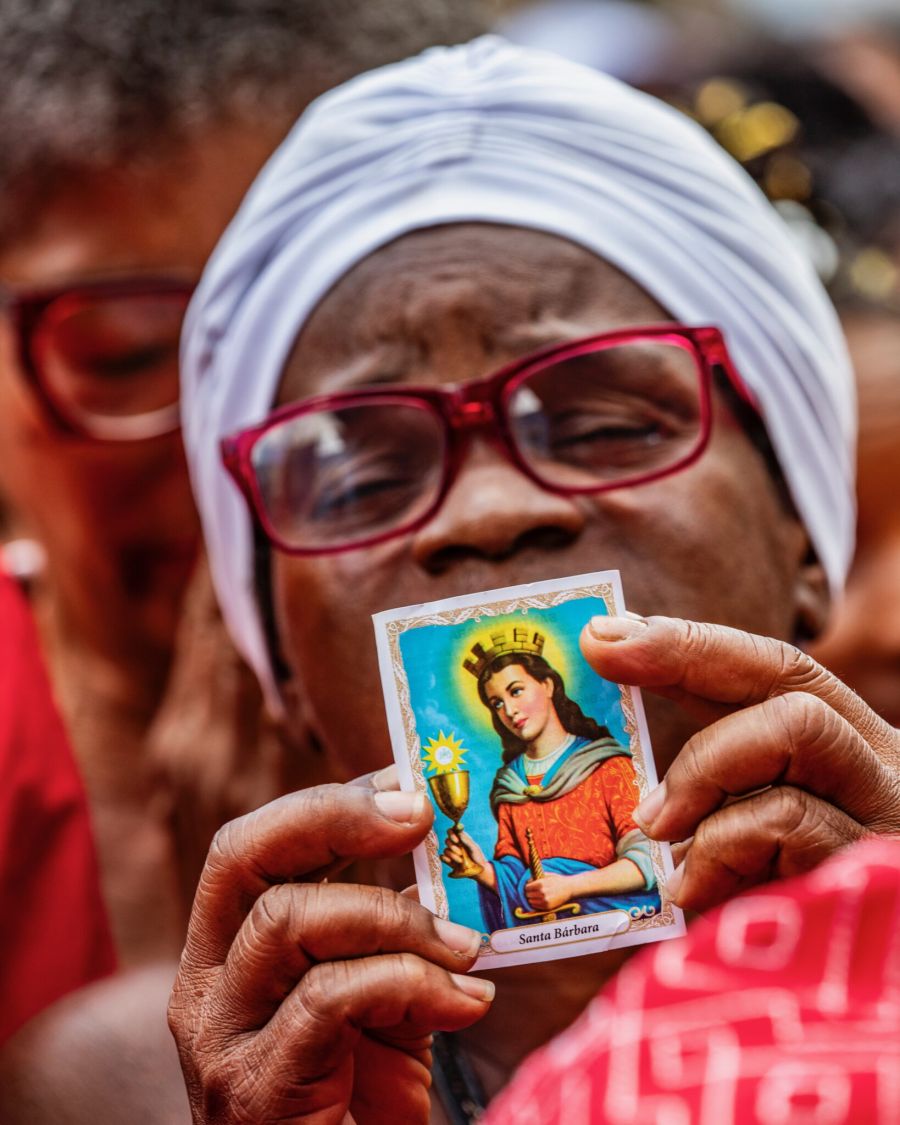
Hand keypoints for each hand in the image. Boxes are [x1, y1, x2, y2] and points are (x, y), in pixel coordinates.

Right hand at [168, 772, 493, 1123]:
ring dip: (397, 919)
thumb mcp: (375, 1002)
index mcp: (224, 950)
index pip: (252, 844)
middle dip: (333, 817)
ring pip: (290, 920)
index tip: (404, 781)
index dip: (328, 801)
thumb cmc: (353, 1100)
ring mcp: (221, 1037)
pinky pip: (331, 998)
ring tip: (465, 950)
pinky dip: (412, 985)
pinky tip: (465, 1004)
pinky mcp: (256, 1088)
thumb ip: (392, 940)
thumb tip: (445, 870)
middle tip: (417, 813)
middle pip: (242, 855)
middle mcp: (205, 984)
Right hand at [440, 827, 488, 874]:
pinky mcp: (448, 861)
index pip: (452, 831)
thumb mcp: (474, 848)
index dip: (451, 833)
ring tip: (461, 860)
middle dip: (452, 846)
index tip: (456, 840)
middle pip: (447, 840)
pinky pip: (442, 857)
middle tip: (460, 852)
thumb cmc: (477, 857)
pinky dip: (445, 859)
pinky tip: (452, 862)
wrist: (477, 871)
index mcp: (461, 838)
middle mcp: (455, 845)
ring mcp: (451, 853)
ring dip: (453, 855)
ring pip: (445, 850)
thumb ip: (466, 840)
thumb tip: (459, 832)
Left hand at [524, 874, 574, 911]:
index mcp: (540, 884)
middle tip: (533, 892)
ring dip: (532, 899)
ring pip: (531, 902)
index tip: (530, 887)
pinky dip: (536, 904)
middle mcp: (542, 893)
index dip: (528, 887)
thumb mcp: (547, 875)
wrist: (569, 888)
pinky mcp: (548, 907)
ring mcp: (545, 901)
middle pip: (528, 895)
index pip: (527, 888)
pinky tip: (540, 900)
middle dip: (529, 893)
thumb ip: (536, 877)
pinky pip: (536, 907)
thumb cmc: (557, 880)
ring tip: (536, 896)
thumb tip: (527, 881)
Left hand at [581, 615, 899, 911]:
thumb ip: (710, 798)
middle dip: (684, 659)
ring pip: (796, 727)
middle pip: (788, 674)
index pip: (769, 668)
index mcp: (842, 757)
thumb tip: (621, 769)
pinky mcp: (878, 867)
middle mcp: (877, 769)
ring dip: (703, 769)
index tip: (602, 633)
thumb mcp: (750, 849)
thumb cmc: (797, 931)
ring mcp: (886, 814)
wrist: (876, 1029)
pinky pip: (790, 817)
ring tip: (660, 831)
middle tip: (606, 666)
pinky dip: (723, 845)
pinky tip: (698, 892)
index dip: (685, 640)